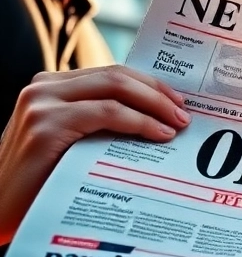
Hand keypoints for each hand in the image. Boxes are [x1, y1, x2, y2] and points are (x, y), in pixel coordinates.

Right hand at [0, 66, 188, 242]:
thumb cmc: (40, 182)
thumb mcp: (72, 143)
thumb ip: (98, 124)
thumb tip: (159, 120)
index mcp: (51, 87)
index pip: (111, 74)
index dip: (149, 84)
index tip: (178, 102)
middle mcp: (43, 87)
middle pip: (116, 76)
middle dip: (157, 92)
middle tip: (185, 113)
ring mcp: (41, 104)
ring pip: (115, 89)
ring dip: (154, 104)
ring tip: (178, 124)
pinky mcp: (44, 126)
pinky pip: (105, 113)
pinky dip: (138, 121)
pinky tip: (159, 134)